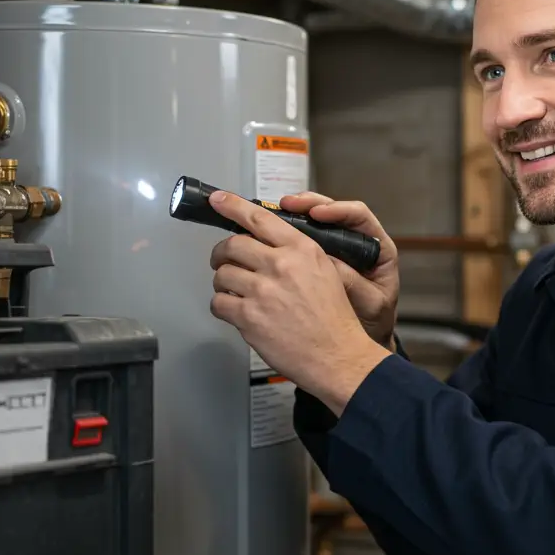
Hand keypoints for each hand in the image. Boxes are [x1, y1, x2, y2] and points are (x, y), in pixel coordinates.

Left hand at [208, 190, 392, 411]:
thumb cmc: (333, 318)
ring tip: (234, 291)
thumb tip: (266, 244)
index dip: (233, 206)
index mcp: (302, 250)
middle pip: (233, 245)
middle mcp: (281, 265)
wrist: (337, 354)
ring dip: (222, 282)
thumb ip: (296, 254)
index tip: (218, 199)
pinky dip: (222, 306)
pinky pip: (219, 302)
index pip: (259, 219)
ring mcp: (263, 291)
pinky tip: (235, 311)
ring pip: (222, 274)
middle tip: (223, 260)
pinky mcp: (249, 317)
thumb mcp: (325, 272)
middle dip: (222, 253)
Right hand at [277, 191, 399, 349]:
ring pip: (315, 221)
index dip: (338, 210)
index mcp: (376, 248)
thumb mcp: (370, 304)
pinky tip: (272, 234)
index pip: (358, 216)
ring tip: (277, 212)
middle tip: (289, 205)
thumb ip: (354, 283)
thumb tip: (330, 263)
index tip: (318, 213)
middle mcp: (356, 243)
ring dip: (295, 215)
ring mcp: (336, 249)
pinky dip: (287, 234)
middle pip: (332, 211)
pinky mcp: (318, 258)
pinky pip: (302, 239)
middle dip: (309, 204)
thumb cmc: (373, 321)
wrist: (361, 340)